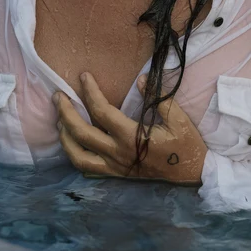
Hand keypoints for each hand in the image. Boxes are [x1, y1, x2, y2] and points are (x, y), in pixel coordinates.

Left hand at [54, 72, 206, 184]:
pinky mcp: (116, 174)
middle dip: (65, 113)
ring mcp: (115, 166)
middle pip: (81, 133)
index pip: (102, 111)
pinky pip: (87, 167)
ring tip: (59, 120)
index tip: (83, 77)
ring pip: (77, 155)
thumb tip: (140, 79)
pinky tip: (71, 142)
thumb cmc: (186, 144)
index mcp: (132, 137)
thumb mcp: (179, 119)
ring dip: (64, 137)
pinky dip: (74, 154)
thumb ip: (158, 98)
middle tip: (58, 96)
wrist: (192, 172)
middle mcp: (118, 153)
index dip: (90, 92)